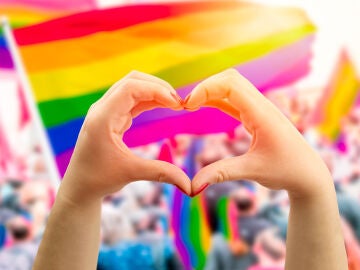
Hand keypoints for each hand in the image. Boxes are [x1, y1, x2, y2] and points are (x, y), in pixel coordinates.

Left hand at [61, 71, 191, 203]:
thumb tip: (190, 186)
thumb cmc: (99, 179)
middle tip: (179, 102)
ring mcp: (106, 111)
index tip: (177, 104)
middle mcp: (102, 109)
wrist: (80, 186)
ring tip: (175, 104)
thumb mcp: (131, 173)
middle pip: (132, 81)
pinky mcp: (111, 116)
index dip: (157, 90)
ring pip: (132, 88)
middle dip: (158, 87)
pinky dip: (149, 100)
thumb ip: (162, 173)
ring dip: (154, 92)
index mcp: (103, 117)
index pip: (131, 88)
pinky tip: (164, 106)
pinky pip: (132, 100)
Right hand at [185, 69, 332, 198]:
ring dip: (210, 91)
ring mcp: (259, 109)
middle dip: (205, 86)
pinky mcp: (256, 116)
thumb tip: (192, 186)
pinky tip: (203, 105)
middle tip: (186, 105)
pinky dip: (216, 99)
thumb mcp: (252, 171)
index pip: (231, 84)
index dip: (206, 88)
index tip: (188, 106)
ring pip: (232, 86)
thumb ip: (221, 173)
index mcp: (262, 113)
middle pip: (230, 79)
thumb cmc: (286, 171)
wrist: (308, 174)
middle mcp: (261, 105)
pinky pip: (233, 99)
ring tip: (190, 105)